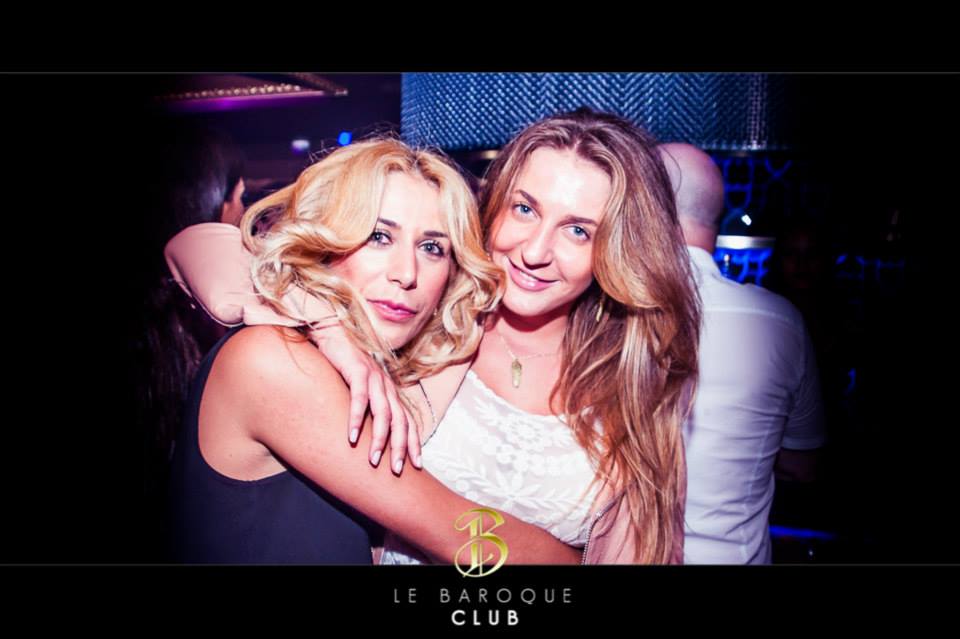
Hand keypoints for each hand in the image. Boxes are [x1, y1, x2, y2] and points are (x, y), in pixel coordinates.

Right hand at [307, 324, 422, 473]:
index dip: (413, 442)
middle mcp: (386, 385)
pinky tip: (352, 436)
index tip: (416, 465)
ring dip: (380, 438)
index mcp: (388, 391)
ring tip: (374, 460)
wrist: (332, 332)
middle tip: (396, 470)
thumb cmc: (343, 364)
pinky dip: (357, 418)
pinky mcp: (357, 370)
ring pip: (383, 412)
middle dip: (400, 447)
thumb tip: (365, 433)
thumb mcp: (358, 387)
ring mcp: (373, 377)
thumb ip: (365, 406)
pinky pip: (360, 398)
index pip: (407, 420)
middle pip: (400, 420)